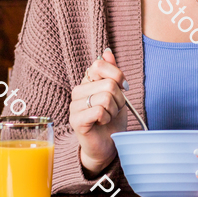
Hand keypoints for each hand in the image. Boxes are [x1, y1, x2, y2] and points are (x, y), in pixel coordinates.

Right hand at [69, 48, 127, 174]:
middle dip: (119, 98)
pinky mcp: (75, 121)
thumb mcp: (117, 93)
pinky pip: (99, 111)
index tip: (123, 88)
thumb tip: (107, 52)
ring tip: (108, 116)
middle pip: (108, 83)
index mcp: (87, 81)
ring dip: (114, 110)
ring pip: (105, 97)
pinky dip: (107, 118)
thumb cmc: (112, 119)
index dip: (117, 76)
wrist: (108, 144)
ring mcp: (74, 106)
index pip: (99, 65)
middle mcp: (78, 91)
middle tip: (115, 108)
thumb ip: (112, 72)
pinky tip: (101, 123)